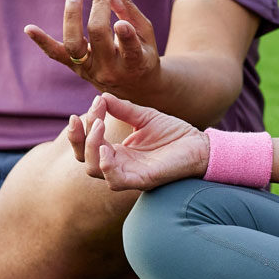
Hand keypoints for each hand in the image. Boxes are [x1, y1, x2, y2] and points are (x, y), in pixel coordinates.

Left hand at [25, 0, 159, 94]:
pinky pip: (56, 54)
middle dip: (99, 7)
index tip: (121, 20)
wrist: (133, 88)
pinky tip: (29, 28)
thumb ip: (128, 9)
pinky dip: (42, 41)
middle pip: (99, 36)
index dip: (125, 35)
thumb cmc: (143, 54)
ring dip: (72, 16)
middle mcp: (110, 70)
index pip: (130, 48)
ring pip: (74, 45)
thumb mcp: (146, 34)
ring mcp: (89, 70)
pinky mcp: (75, 68)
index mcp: (135, 64)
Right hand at [68, 92, 209, 191]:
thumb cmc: (173, 133)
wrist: (200, 145)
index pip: (87, 143)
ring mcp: (128, 173)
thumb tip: (101, 97)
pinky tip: (106, 149)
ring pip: (94, 169)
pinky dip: (106, 166)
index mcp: (117, 151)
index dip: (83, 126)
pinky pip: (115, 180)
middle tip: (88, 116)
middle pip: (84, 157)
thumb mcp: (144, 116)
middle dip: (79, 137)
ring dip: (91, 146)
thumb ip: (122, 109)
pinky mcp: (141, 180)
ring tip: (100, 125)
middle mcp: (118, 164)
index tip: (95, 103)